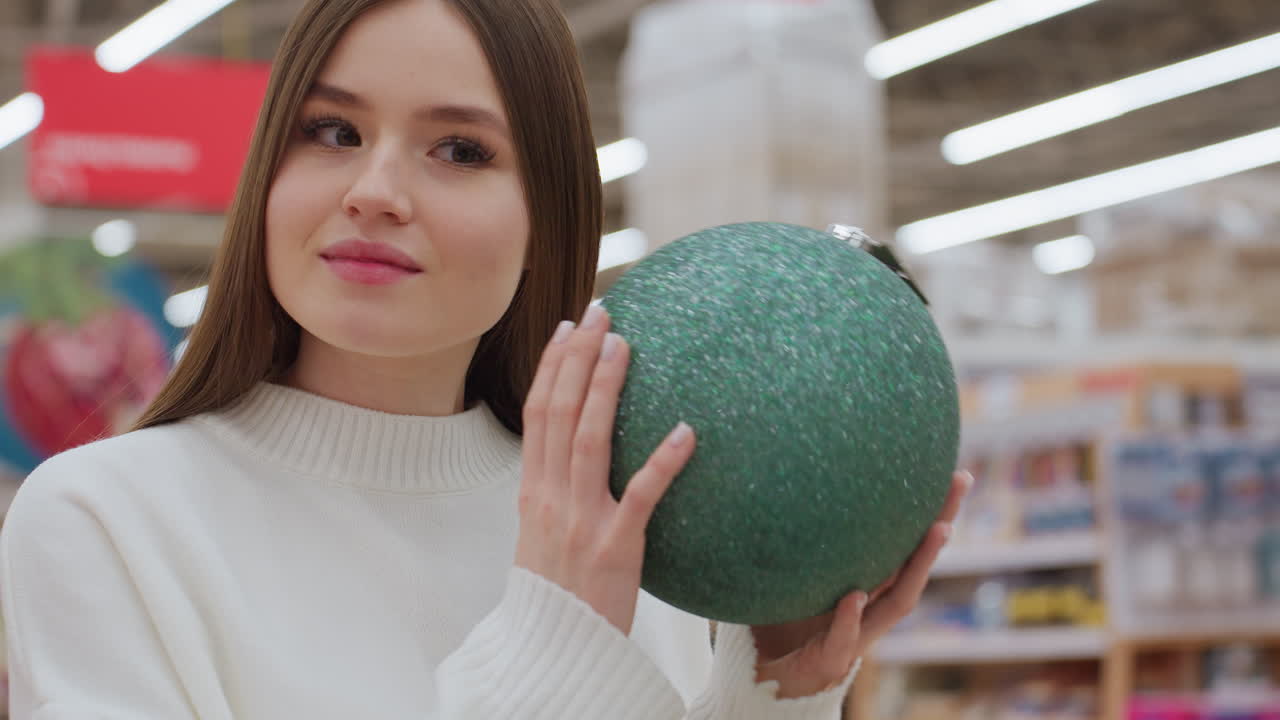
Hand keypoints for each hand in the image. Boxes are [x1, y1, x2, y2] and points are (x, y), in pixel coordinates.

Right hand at [514, 305, 696, 635]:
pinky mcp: (616, 546)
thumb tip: (576, 452)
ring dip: (606, 388)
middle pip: (560, 412)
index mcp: (534, 491)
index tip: (568, 328)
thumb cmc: (557, 594)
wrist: (555, 651)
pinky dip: (663, 461)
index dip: (552, 366)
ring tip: (625, 345)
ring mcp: (581, 519)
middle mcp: (551, 496)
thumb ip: (557, 491)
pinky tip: (686, 430)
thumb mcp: (543, 535)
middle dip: (578, 358)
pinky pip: (642, 496)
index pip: (539, 413)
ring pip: (591, 439)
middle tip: (602, 313)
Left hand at [750, 470, 972, 698]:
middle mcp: (876, 606)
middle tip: (960, 481)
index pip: (906, 543)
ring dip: (919, 565)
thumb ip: (809, 542)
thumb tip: (798, 482)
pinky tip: (855, 596)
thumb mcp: (805, 574)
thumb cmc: (794, 622)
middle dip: (940, 521)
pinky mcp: (833, 656)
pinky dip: (849, 616)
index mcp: (872, 584)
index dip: (931, 510)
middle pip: (916, 562)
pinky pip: (843, 635)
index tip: (953, 472)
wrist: (781, 677)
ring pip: (897, 599)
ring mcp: (861, 632)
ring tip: (938, 530)